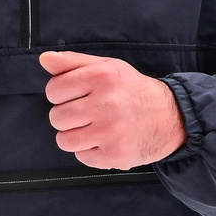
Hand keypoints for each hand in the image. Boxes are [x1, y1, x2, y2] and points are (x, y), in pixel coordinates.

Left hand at [40, 51, 186, 169]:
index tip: (76, 96)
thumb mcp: (107, 67)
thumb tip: (45, 58)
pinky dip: (90, 151)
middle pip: (57, 117)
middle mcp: (106, 104)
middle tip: (88, 114)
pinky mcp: (115, 155)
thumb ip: (73, 62)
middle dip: (67, 117)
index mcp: (101, 77)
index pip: (54, 90)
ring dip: (75, 136)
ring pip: (64, 140)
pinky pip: (81, 157)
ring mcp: (111, 132)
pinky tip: (105, 140)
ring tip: (94, 128)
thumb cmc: (131, 90)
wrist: (171, 116)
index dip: (61, 95)